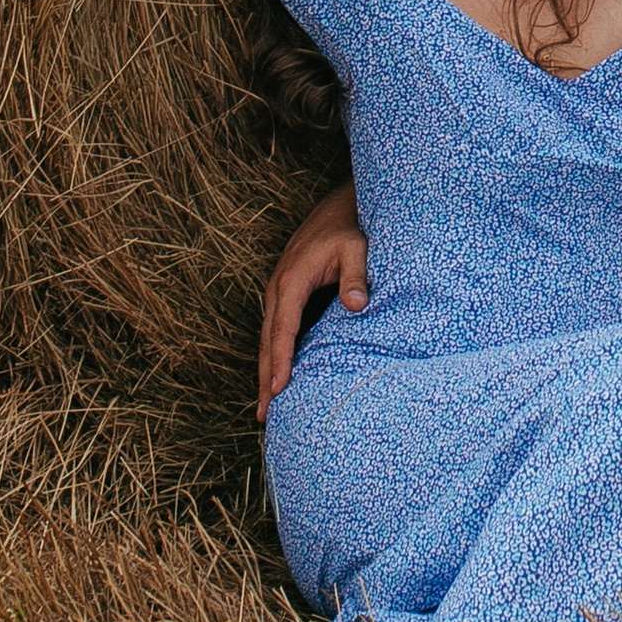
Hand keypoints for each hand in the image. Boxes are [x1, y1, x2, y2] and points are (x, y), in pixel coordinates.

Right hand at [257, 190, 371, 418]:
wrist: (338, 206)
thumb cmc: (350, 229)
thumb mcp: (357, 248)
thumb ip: (356, 277)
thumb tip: (357, 306)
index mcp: (292, 280)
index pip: (283, 328)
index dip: (281, 360)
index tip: (278, 390)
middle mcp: (278, 288)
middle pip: (269, 340)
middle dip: (266, 377)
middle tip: (265, 415)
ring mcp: (278, 291)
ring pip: (269, 338)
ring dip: (266, 370)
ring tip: (266, 407)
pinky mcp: (285, 293)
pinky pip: (275, 330)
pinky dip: (274, 355)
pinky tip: (278, 375)